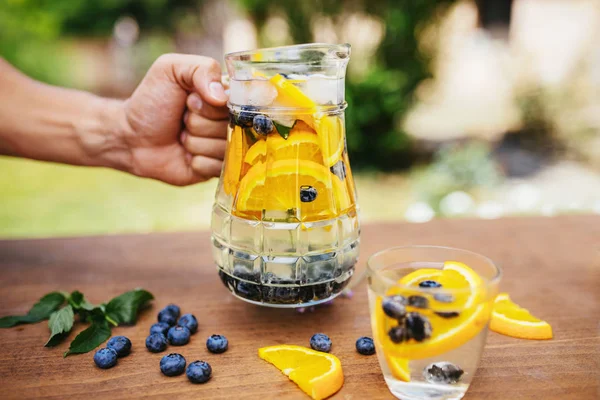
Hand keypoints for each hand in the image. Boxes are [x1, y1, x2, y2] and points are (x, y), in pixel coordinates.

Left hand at [122, 54, 228, 185]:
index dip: (212, 106)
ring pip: (223, 150)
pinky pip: (216, 168)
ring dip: (195, 143)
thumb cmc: (152, 99)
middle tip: (182, 119)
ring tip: (181, 137)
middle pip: (232, 129)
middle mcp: (230, 122)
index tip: (190, 101)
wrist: (130, 136)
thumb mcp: (170, 69)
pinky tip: (185, 155)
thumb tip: (222, 97)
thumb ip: (201, 69)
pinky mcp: (215, 170)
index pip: (239, 104)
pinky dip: (196, 162)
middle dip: (199, 124)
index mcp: (225, 96)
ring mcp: (224, 148)